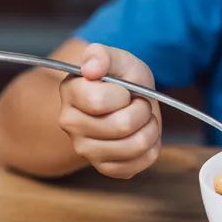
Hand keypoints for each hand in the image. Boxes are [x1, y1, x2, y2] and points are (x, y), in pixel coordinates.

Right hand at [58, 43, 161, 178]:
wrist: (129, 101)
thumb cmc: (123, 80)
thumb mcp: (119, 59)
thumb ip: (103, 55)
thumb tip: (91, 68)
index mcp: (72, 93)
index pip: (100, 101)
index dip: (124, 94)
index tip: (126, 90)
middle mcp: (72, 125)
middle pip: (121, 126)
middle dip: (142, 111)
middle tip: (139, 104)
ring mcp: (87, 150)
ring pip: (134, 146)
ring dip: (150, 130)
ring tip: (143, 119)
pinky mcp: (105, 167)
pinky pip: (137, 165)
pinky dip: (150, 149)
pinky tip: (143, 136)